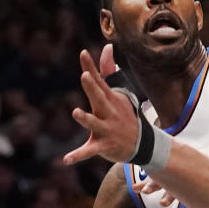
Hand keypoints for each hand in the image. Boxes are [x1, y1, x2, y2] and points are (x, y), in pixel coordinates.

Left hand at [63, 46, 140, 165]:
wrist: (142, 144)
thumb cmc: (124, 115)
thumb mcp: (118, 93)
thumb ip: (108, 70)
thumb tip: (106, 47)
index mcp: (109, 99)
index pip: (99, 80)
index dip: (90, 67)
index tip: (83, 53)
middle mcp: (108, 112)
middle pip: (99, 98)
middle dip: (92, 88)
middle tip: (85, 76)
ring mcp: (106, 129)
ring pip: (94, 123)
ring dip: (86, 118)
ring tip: (76, 112)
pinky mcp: (103, 145)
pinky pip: (89, 151)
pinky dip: (78, 155)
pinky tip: (66, 160)